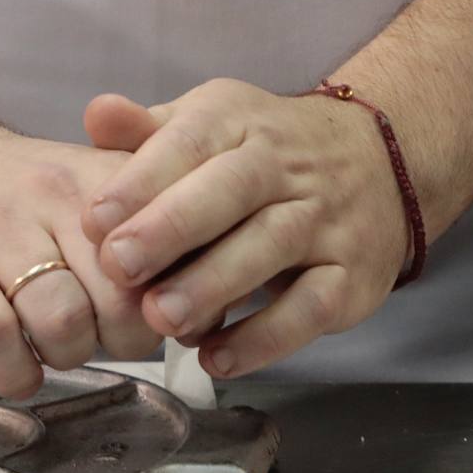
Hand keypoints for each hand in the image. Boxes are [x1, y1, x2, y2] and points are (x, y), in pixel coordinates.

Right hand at [0, 113, 161, 397]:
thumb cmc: (5, 195)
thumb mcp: (85, 189)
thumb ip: (147, 235)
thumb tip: (201, 310)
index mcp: (102, 180)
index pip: (173, 254)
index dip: (173, 305)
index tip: (157, 316)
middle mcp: (53, 196)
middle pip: (124, 300)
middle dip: (121, 340)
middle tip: (98, 336)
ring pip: (62, 321)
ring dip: (64, 357)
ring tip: (49, 348)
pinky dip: (13, 372)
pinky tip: (14, 369)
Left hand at [80, 78, 410, 377]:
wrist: (377, 163)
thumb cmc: (258, 156)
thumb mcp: (206, 127)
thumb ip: (146, 133)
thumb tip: (97, 114)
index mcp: (238, 122)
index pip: (190, 141)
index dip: (142, 180)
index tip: (95, 220)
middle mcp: (287, 166)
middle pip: (232, 189)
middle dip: (172, 227)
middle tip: (119, 266)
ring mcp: (326, 220)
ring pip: (272, 246)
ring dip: (214, 286)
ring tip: (160, 318)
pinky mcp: (352, 276)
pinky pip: (311, 308)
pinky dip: (264, 338)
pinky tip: (216, 358)